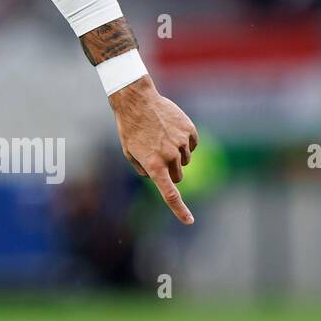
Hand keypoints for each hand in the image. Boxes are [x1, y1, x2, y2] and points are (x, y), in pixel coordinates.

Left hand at [109, 76, 198, 224]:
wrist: (137, 100)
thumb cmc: (130, 127)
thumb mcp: (129, 151)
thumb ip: (143, 168)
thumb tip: (154, 176)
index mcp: (154, 165)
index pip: (169, 193)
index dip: (179, 209)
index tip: (189, 221)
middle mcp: (170, 156)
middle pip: (177, 176)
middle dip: (169, 171)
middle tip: (156, 155)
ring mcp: (181, 143)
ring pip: (185, 160)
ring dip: (176, 154)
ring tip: (159, 137)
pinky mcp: (189, 131)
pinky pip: (191, 144)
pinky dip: (183, 141)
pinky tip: (169, 129)